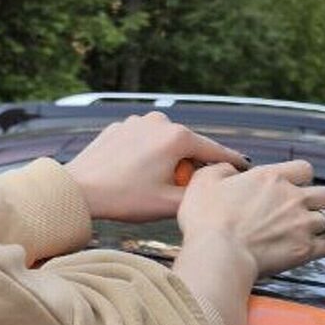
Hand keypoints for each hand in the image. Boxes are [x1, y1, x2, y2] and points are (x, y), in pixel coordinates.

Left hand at [64, 111, 248, 221]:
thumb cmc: (124, 199)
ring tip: (159, 184)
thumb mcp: (170, 203)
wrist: (77, 190)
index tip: (247, 168)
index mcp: (177, 136)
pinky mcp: (119, 127)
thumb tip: (216, 185)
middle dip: (192, 165)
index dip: (232, 162)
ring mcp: (136, 121)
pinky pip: (142, 142)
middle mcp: (159, 121)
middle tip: (190, 188)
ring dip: (168, 159)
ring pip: (164, 142)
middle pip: (189, 145)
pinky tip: (137, 174)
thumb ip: (201, 192)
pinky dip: (146, 155)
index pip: (214, 150)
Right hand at [178, 160, 324, 277]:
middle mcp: (292, 198)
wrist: (218, 252)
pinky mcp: (306, 249)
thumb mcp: (204, 181)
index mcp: (270, 178)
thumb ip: (221, 170)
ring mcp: (303, 224)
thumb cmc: (206, 218)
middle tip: (322, 204)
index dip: (302, 176)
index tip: (299, 183)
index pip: (302, 168)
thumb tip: (230, 169)